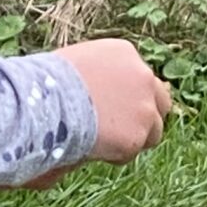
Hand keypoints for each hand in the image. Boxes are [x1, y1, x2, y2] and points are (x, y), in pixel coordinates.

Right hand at [56, 39, 174, 166]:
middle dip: (145, 116)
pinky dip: (118, 153)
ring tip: (104, 142)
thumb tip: (95, 97)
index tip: (114, 109)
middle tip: (124, 130)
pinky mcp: (139, 133)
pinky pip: (134, 150)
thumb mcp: (75, 63)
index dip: (129, 96)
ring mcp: (145, 106)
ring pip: (153, 130)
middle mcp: (143, 75)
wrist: (49, 102)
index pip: (140, 77)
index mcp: (124, 53)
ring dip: (134, 137)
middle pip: (160, 101)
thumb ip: (96, 74)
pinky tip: (95, 148)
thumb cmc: (47, 84)